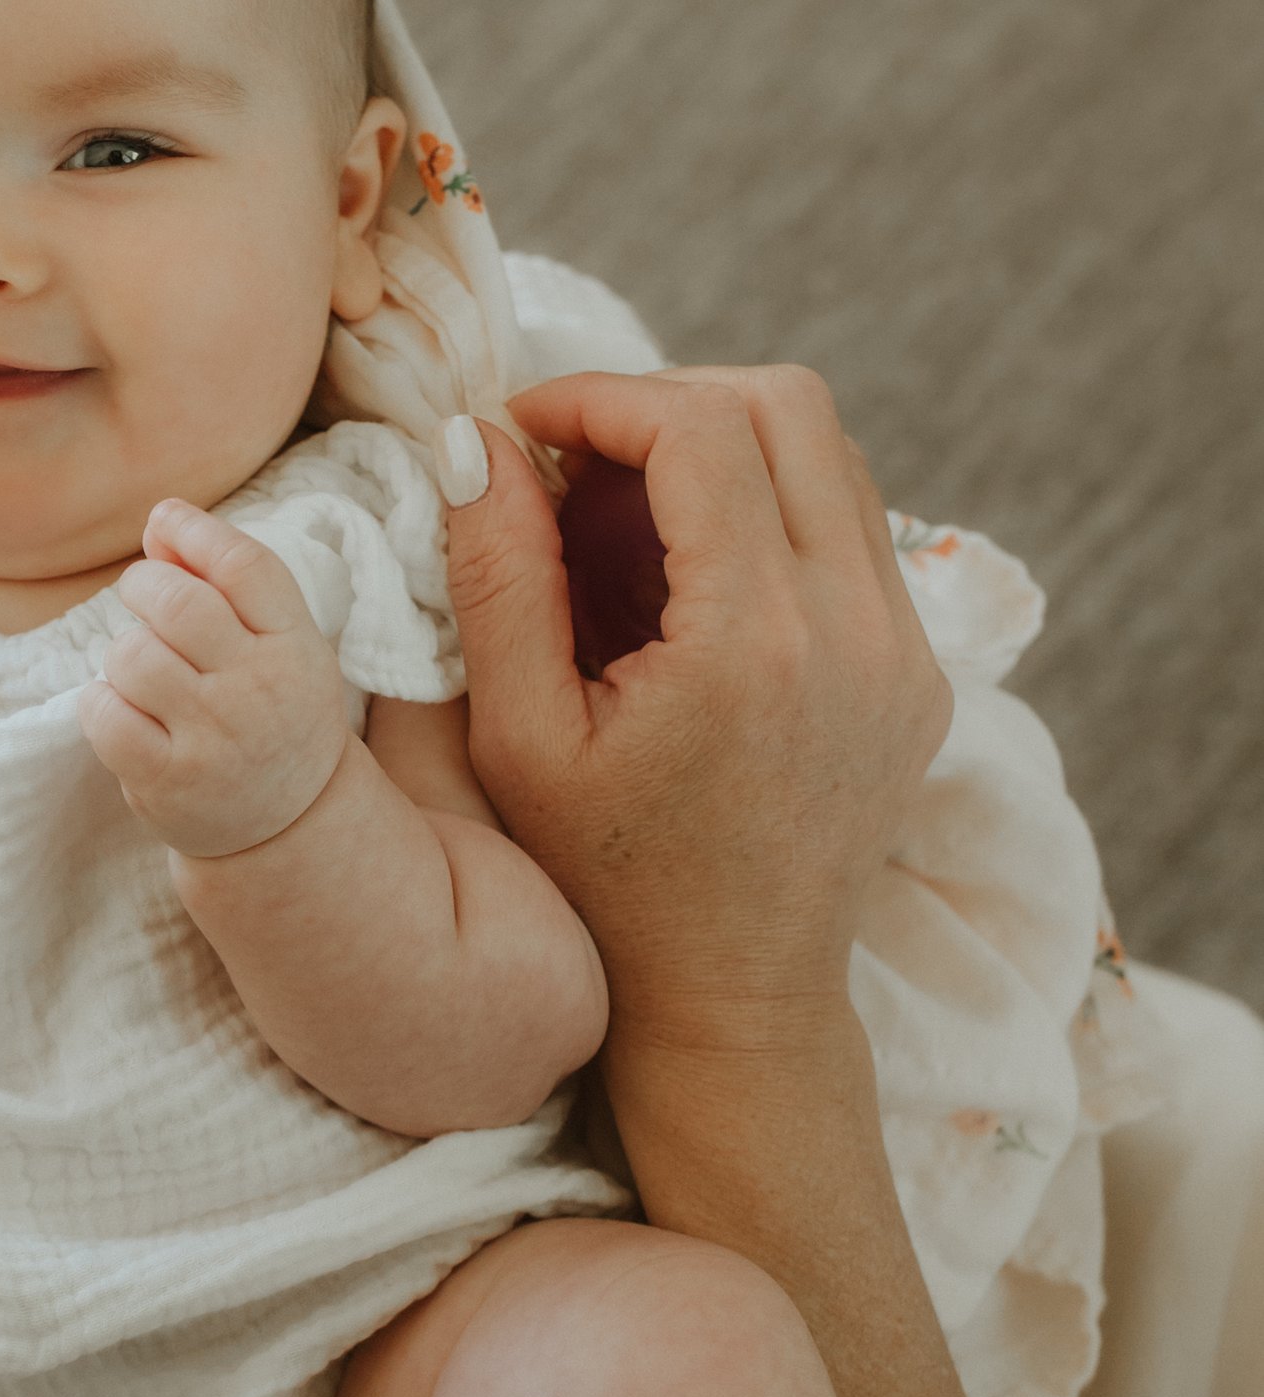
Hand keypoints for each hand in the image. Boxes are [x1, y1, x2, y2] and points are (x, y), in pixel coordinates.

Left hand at [77, 499, 350, 858]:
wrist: (290, 823)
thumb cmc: (272, 710)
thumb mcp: (279, 643)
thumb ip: (226, 580)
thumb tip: (160, 519)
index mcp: (295, 647)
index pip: (244, 565)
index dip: (194, 531)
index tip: (164, 520)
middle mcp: (258, 690)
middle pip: (177, 600)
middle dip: (143, 584)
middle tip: (143, 596)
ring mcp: (212, 739)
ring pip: (131, 654)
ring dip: (123, 651)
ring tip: (144, 672)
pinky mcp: (167, 780)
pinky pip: (103, 713)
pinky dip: (100, 702)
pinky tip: (123, 710)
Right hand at [443, 368, 951, 1055]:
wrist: (729, 998)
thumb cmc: (605, 883)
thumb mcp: (518, 738)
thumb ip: (497, 576)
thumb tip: (476, 442)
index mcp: (754, 642)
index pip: (699, 426)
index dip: (598, 397)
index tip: (525, 427)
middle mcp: (856, 629)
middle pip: (788, 405)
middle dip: (667, 402)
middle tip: (577, 458)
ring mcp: (906, 650)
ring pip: (832, 455)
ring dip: (725, 447)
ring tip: (628, 513)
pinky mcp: (919, 671)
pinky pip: (854, 529)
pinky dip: (771, 509)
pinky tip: (691, 576)